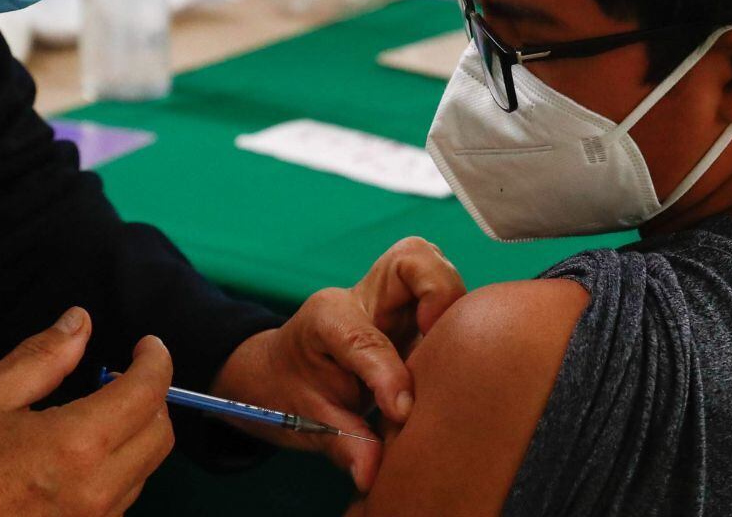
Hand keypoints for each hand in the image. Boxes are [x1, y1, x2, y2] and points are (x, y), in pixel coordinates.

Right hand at [0, 308, 174, 516]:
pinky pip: (123, 497)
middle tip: (121, 375)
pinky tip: (85, 453)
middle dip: (153, 396)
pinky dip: (120, 467)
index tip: (148, 346)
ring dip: (137, 433)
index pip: (147, 393)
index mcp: (77, 444)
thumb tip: (80, 322)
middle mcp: (98, 489)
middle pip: (160, 434)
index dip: (157, 360)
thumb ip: (44, 355)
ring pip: (146, 469)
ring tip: (100, 411)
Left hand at [211, 237, 466, 489]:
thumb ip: (343, 441)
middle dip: (437, 288)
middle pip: (411, 258)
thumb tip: (372, 473)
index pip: (366, 336)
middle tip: (439, 338)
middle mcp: (363, 297)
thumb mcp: (306, 420)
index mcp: (327, 317)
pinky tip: (455, 358)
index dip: (388, 375)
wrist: (276, 376)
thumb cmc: (287, 392)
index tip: (402, 412)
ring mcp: (391, 302)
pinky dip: (456, 321)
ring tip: (454, 349)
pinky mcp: (410, 316)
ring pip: (432, 269)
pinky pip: (442, 300)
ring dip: (451, 300)